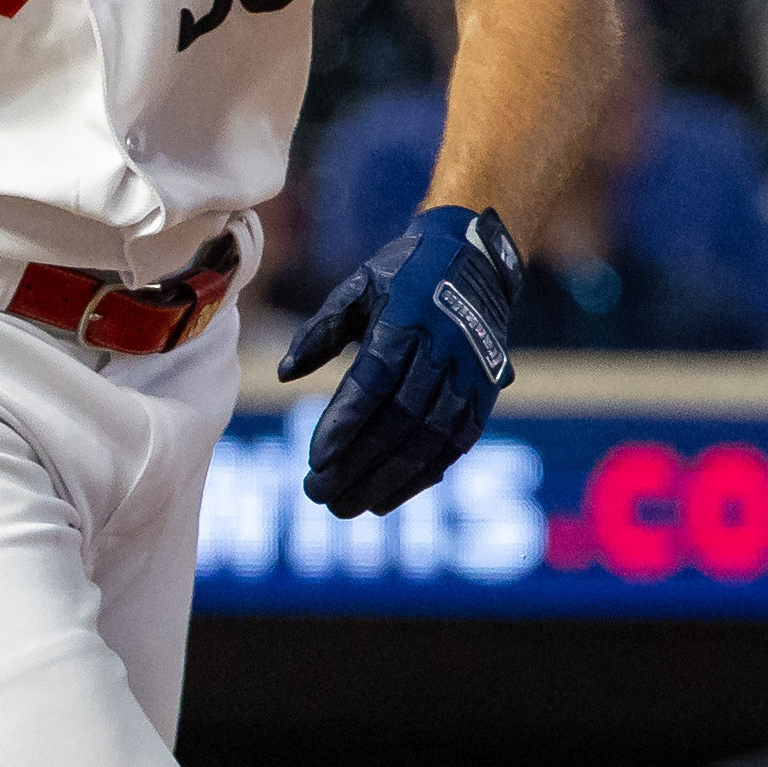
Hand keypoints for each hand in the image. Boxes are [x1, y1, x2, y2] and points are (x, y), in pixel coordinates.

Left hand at [276, 205, 521, 516]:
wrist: (475, 260)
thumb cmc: (403, 275)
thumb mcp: (358, 286)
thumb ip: (320, 330)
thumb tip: (283, 374)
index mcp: (408, 318)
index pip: (374, 381)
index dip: (345, 423)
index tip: (314, 459)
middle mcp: (444, 350)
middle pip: (398, 420)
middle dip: (358, 464)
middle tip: (317, 493)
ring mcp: (469, 376)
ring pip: (427, 441)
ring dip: (386, 481)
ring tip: (347, 506)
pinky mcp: (484, 396)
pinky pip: (453, 446)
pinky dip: (420, 477)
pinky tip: (387, 498)